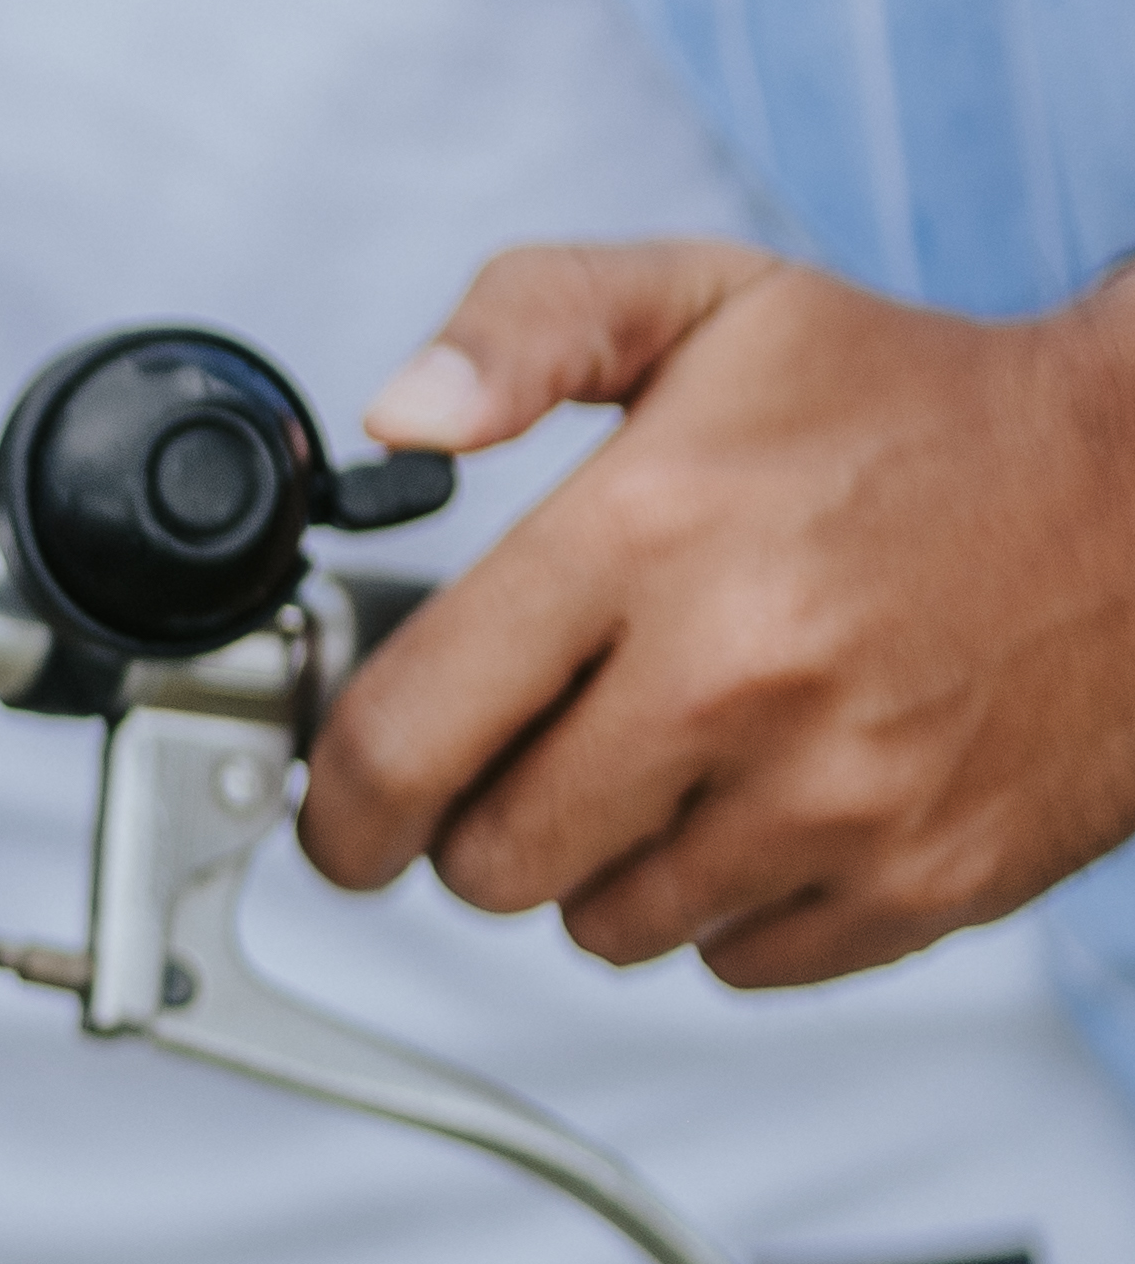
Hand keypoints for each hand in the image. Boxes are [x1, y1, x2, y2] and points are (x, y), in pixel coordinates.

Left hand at [300, 242, 1134, 985]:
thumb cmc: (925, 408)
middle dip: (480, 822)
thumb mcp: (713, 302)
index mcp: (650, 537)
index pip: (400, 743)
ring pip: (603, 926)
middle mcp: (736, 680)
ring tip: (682, 753)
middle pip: (486, 863)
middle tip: (542, 747)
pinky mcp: (918, 883)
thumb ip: (525, 324)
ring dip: (609, 862)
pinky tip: (775, 796)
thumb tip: (401, 412)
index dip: (337, 799)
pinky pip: (734, 961)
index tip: (343, 805)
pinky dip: (730, 902)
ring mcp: (834, 798)